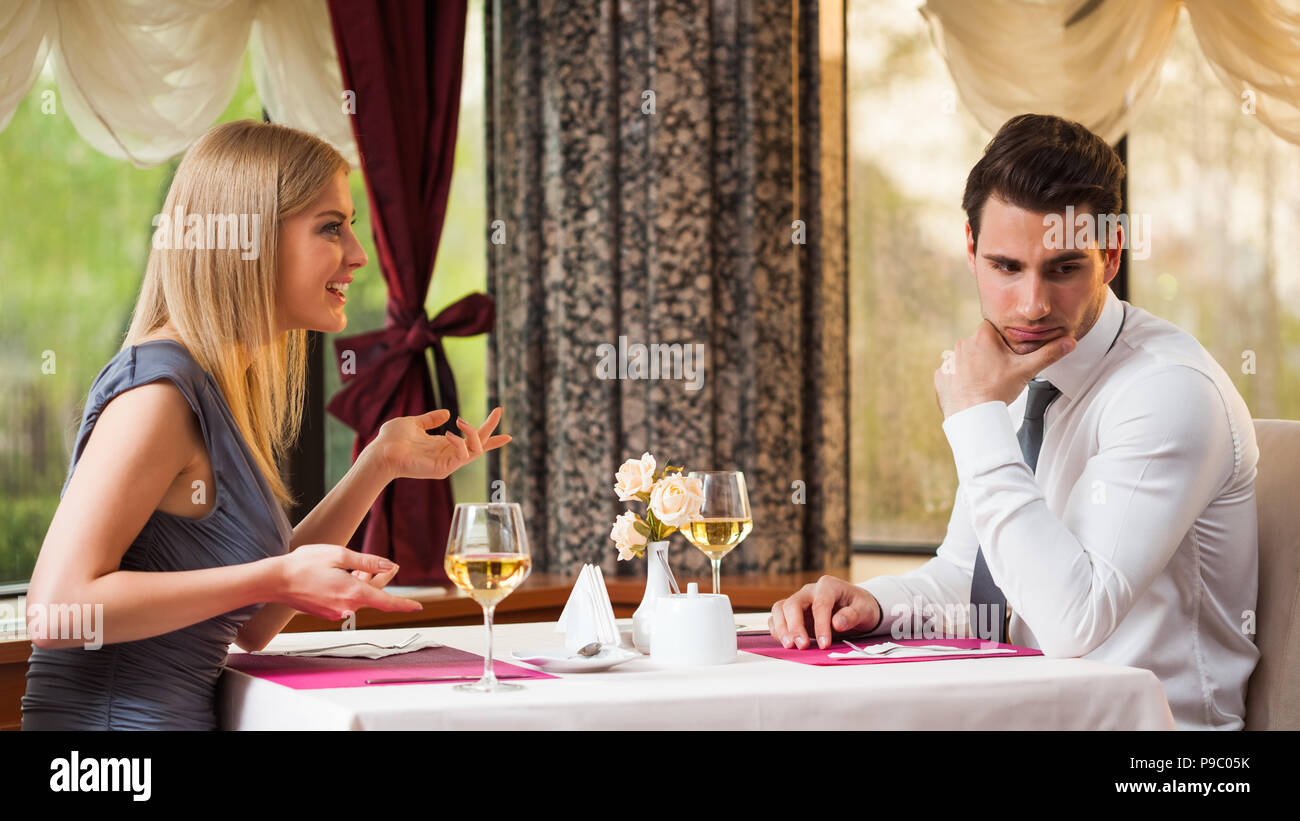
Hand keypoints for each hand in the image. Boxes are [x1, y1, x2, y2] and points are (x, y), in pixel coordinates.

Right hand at [274, 544, 423, 619]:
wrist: (275, 581)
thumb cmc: (304, 565)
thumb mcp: (340, 555)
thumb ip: (367, 562)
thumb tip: (388, 565)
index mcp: (353, 593)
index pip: (386, 602)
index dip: (404, 604)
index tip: (417, 607)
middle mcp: (346, 606)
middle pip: (373, 595)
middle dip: (382, 580)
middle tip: (390, 566)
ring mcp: (334, 611)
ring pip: (359, 597)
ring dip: (364, 583)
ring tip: (360, 567)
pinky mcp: (325, 611)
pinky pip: (346, 600)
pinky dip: (350, 588)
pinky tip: (344, 576)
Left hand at [370, 406, 511, 481]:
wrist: (380, 452)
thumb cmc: (391, 440)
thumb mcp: (414, 423)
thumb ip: (430, 419)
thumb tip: (447, 413)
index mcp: (443, 446)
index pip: (471, 442)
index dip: (488, 435)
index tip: (504, 429)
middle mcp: (448, 456)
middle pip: (480, 445)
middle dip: (491, 430)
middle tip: (498, 410)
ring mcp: (447, 464)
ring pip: (475, 450)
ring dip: (475, 433)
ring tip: (463, 420)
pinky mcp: (443, 469)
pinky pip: (462, 456)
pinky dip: (461, 443)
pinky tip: (449, 433)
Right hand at [768, 575, 881, 649]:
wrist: (855, 608)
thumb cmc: (860, 607)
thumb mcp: (865, 610)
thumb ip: (852, 615)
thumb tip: (837, 624)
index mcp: (828, 586)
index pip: (820, 604)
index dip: (820, 625)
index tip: (825, 644)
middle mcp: (810, 591)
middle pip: (793, 604)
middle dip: (795, 626)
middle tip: (802, 646)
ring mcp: (799, 601)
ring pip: (780, 609)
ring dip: (782, 628)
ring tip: (789, 646)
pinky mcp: (792, 613)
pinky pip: (777, 618)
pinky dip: (778, 630)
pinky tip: (786, 643)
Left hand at [933, 320, 1075, 417]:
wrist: (973, 415)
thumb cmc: (997, 391)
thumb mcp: (1027, 370)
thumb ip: (1048, 353)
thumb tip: (1069, 342)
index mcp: (982, 336)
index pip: (995, 329)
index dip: (1003, 341)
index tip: (1008, 354)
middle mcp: (962, 344)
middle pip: (980, 344)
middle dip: (990, 354)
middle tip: (1000, 372)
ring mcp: (949, 361)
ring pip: (966, 359)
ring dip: (975, 367)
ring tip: (986, 383)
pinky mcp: (940, 376)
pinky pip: (953, 373)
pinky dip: (961, 380)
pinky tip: (972, 389)